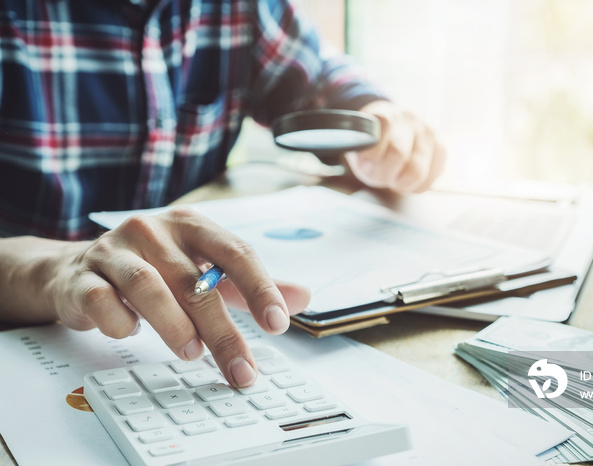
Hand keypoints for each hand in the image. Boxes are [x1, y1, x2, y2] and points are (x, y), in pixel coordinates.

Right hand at [0, 208, 309, 386]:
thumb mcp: (204, 269)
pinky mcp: (82, 278)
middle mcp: (153, 230)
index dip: (260, 288)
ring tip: (192, 352)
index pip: (235, 252)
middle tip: (241, 367)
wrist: (77, 270)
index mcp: (191, 225)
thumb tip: (302, 298)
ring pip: (148, 286)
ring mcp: (114, 251)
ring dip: (174, 326)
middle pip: (195, 282)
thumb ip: (249, 285)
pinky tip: (130, 332)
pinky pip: (102, 302)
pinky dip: (121, 323)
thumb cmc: (153, 268)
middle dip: (222, 331)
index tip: (278, 323)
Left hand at [345, 100, 445, 192]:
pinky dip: (414, 186)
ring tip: (394, 178)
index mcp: (386, 113)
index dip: (373, 150)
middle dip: (385, 173)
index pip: (384, 125)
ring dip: (401, 182)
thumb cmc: (372, 148)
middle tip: (381, 174)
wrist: (389, 140)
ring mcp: (429, 133)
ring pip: (416, 172)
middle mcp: (411, 119)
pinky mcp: (441, 150)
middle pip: (398, 154)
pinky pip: (428, 180)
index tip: (368, 159)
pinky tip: (407, 179)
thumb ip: (364, 155)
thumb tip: (371, 161)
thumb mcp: (360, 150)